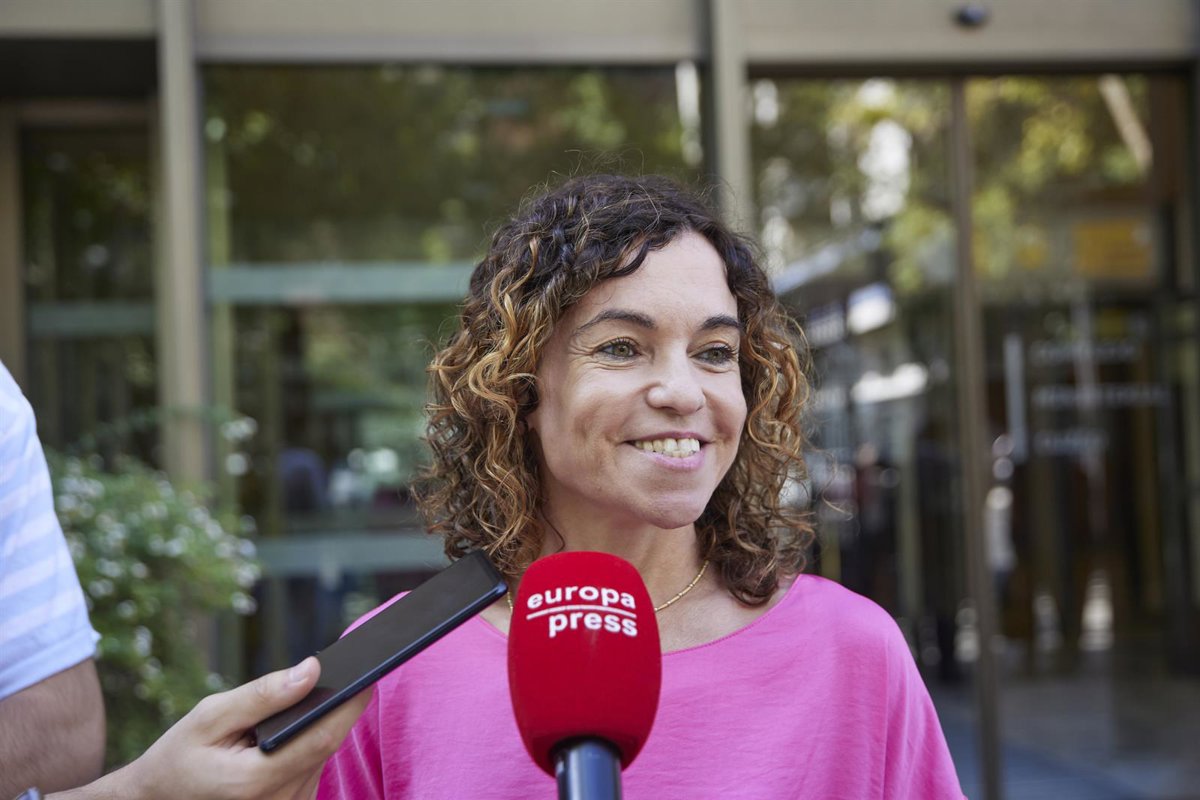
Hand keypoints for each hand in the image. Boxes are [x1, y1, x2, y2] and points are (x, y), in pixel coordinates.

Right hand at [54, 657, 370, 799]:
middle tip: (349, 672)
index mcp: (254, 781)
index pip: (321, 738)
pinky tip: (297, 726)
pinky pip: (311, 771)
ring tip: (319, 696)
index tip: (367, 673)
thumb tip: (311, 670)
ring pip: (322, 759)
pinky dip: (308, 746)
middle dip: (338, 709)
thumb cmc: (179, 756)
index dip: (349, 704)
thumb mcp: (209, 716)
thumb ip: (261, 695)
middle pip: (326, 747)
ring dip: (321, 728)